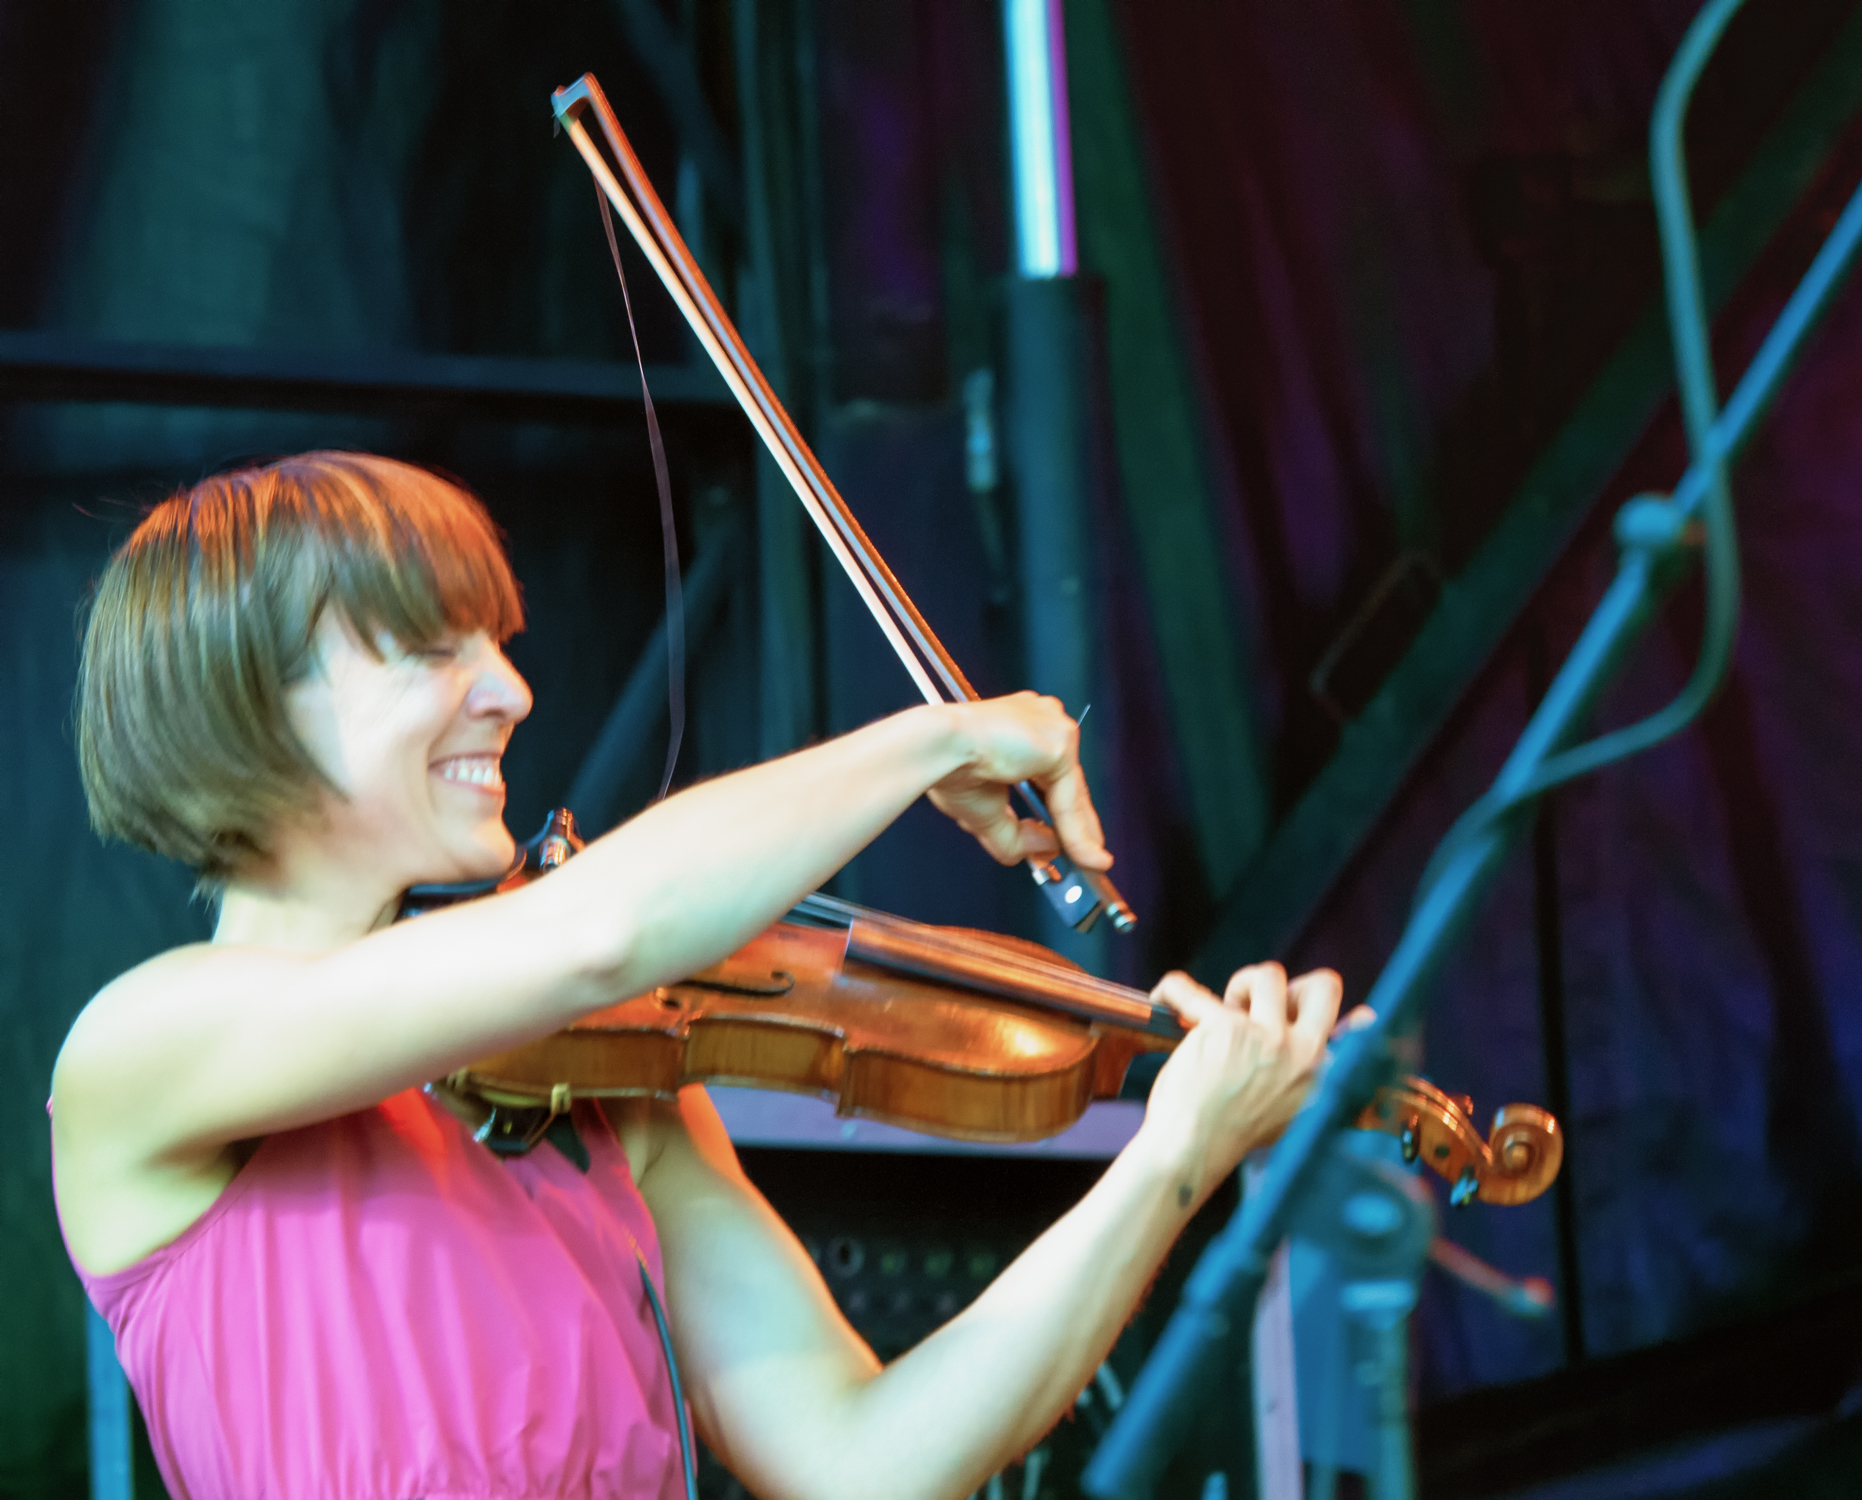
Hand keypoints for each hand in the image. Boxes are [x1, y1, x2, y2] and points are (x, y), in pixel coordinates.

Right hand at [925, 693, 1109, 871]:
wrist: (936, 748)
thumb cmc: (947, 766)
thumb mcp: (986, 813)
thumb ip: (1017, 836)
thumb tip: (1047, 849)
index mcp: (1020, 726)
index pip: (1050, 776)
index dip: (1060, 813)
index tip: (1063, 843)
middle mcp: (1042, 720)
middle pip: (1068, 785)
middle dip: (1076, 827)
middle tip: (1087, 862)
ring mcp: (1053, 728)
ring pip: (1072, 794)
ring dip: (1080, 834)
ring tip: (1090, 867)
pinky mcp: (1059, 743)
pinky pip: (1070, 799)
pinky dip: (1075, 833)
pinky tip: (1083, 856)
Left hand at [1135, 963, 1343, 1209]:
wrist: (1193, 1148)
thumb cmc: (1232, 1134)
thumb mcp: (1287, 1114)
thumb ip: (1303, 1079)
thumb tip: (1334, 1045)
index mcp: (1320, 1076)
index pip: (1360, 1030)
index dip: (1352, 1017)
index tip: (1354, 1015)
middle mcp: (1302, 1053)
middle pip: (1325, 987)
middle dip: (1294, 987)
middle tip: (1260, 1003)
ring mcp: (1267, 1036)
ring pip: (1268, 975)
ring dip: (1242, 984)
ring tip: (1220, 1010)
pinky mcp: (1225, 1026)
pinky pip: (1192, 988)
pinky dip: (1174, 989)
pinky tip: (1166, 996)